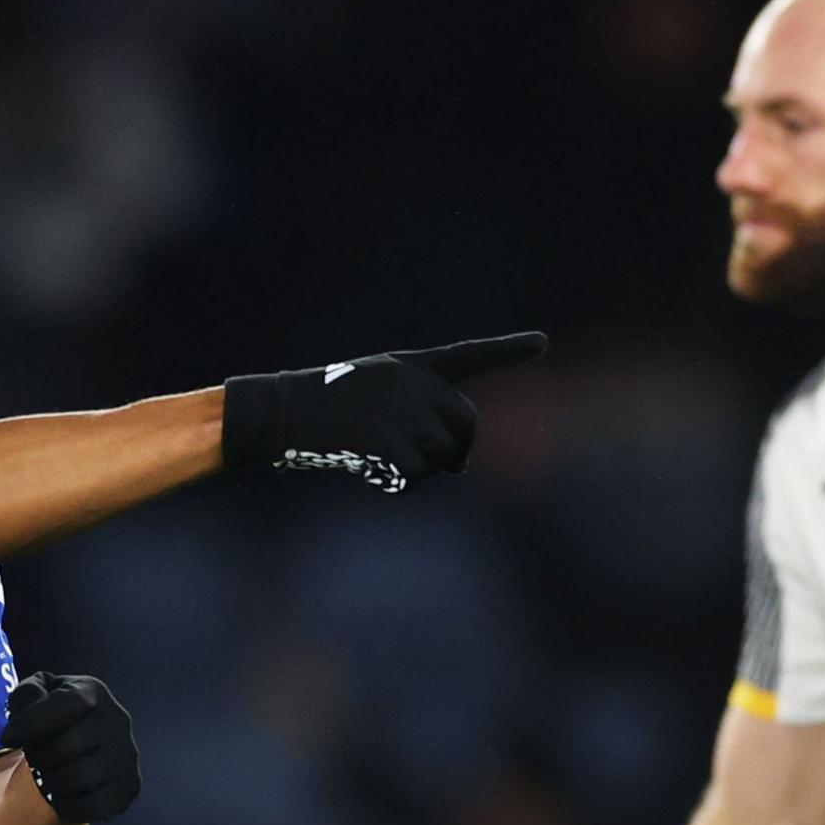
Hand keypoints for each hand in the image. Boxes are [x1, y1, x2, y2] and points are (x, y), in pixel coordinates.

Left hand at [3, 672, 139, 822]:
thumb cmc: (52, 717)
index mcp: (93, 692)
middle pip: (67, 747)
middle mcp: (117, 721)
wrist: (83, 742)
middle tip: (33, 760)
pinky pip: (95, 806)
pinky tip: (60, 796)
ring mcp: (127, 756)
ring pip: (79, 779)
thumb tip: (25, 718)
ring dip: (50, 783)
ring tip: (46, 777)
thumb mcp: (37, 694)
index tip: (8, 739)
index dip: (32, 723)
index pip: (69, 704)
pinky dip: (68, 806)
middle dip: (38, 758)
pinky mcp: (129, 786)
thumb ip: (27, 694)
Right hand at [222, 332, 548, 491]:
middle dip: (456, 450)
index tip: (542, 342)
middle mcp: (418, 384)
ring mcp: (408, 412)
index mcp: (413, 366)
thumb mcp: (373, 395)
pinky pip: (415, 477)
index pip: (469, 355)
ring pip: (442, 457)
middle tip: (431, 463)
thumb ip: (419, 413)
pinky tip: (365, 468)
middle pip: (467, 425)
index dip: (508, 349)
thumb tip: (457, 461)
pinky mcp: (395, 443)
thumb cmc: (321, 407)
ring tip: (373, 454)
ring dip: (416, 469)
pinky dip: (394, 483)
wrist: (282, 410)